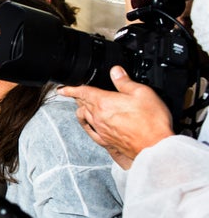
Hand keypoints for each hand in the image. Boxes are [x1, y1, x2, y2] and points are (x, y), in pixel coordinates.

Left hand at [58, 66, 172, 166]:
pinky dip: (86, 123)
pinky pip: (89, 130)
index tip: (62, 88)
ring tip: (83, 104)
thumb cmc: (151, 122)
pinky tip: (89, 122)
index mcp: (104, 102)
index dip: (70, 88)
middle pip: (82, 103)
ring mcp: (100, 129)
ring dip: (82, 108)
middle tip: (76, 93)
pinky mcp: (105, 140)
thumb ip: (125, 81)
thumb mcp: (142, 93)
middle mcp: (98, 117)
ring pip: (84, 116)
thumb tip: (115, 71)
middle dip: (78, 97)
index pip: (82, 92)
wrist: (155, 146)